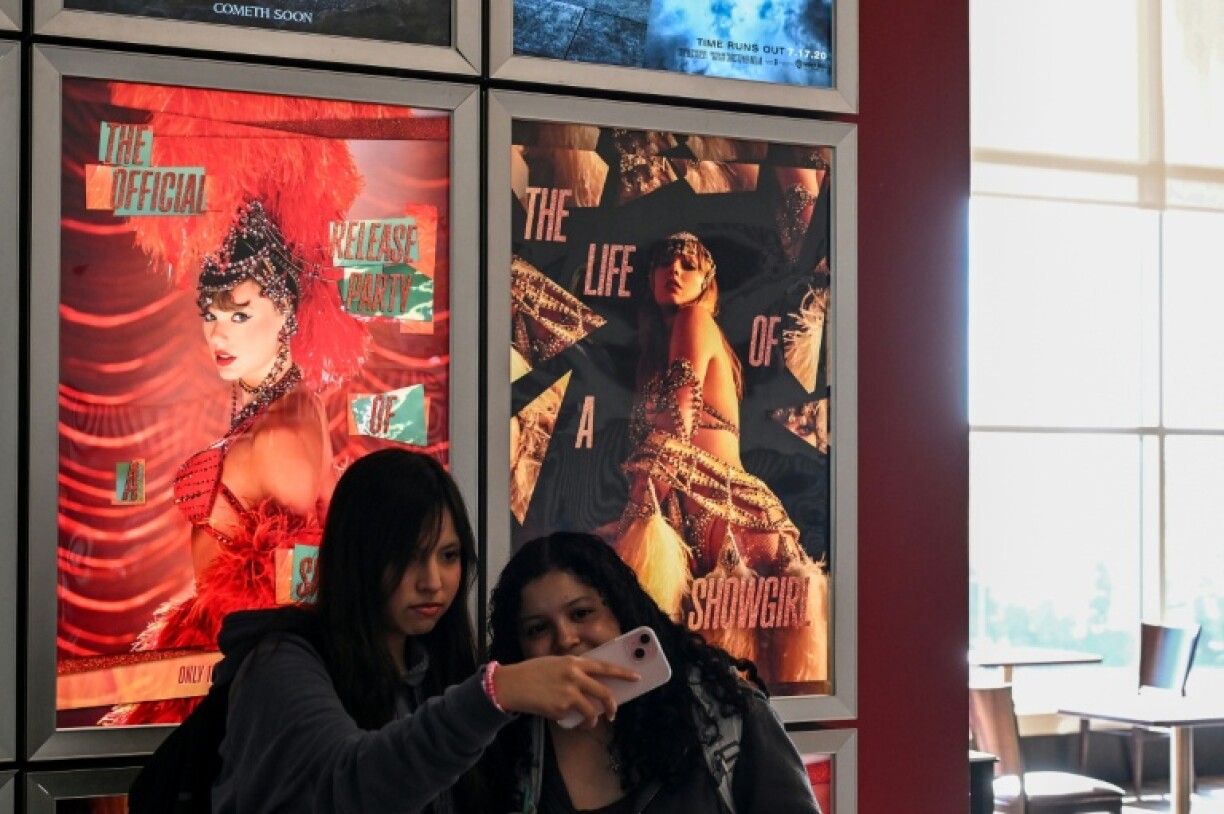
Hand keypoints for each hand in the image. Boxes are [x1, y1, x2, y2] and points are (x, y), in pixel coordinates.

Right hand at [494, 656, 638, 727]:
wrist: (511, 684)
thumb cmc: (532, 673)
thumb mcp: (555, 663)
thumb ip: (573, 670)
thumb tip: (591, 683)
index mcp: (573, 662)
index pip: (604, 667)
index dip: (622, 673)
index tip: (635, 677)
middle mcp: (574, 676)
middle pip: (603, 692)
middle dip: (612, 705)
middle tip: (614, 712)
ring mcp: (568, 694)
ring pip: (591, 711)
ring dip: (593, 720)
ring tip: (589, 723)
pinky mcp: (560, 709)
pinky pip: (572, 718)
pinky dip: (569, 720)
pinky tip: (559, 716)